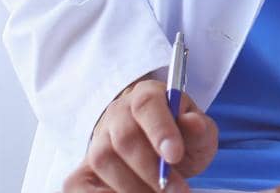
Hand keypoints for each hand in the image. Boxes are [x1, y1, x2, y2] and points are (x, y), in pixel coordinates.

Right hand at [64, 77, 217, 191]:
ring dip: (134, 186)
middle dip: (151, 169)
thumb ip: (198, 129)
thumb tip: (193, 123)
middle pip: (125, 138)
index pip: (147, 104)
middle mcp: (118, 114)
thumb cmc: (182, 139)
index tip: (175, 155)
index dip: (160, 130)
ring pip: (105, 161)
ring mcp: (98, 140)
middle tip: (176, 190)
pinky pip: (80, 183)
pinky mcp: (85, 168)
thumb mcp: (199, 132)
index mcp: (148, 96)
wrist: (162, 151)